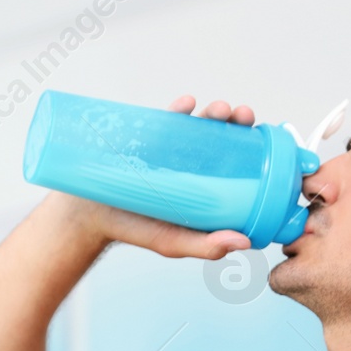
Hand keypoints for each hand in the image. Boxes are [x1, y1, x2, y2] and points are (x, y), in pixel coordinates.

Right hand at [49, 96, 255, 260]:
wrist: (88, 215)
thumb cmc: (136, 229)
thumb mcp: (173, 242)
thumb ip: (205, 246)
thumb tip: (244, 243)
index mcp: (206, 183)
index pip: (237, 161)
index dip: (254, 147)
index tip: (261, 139)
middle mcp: (192, 161)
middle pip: (223, 134)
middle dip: (236, 120)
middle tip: (241, 116)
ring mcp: (170, 146)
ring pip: (199, 122)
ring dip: (214, 110)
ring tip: (219, 110)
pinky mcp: (147, 135)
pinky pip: (166, 118)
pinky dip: (178, 109)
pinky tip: (186, 105)